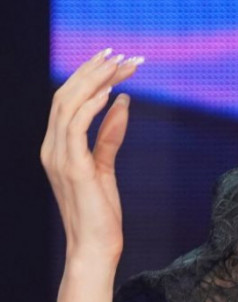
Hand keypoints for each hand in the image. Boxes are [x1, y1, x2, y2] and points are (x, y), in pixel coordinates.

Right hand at [41, 49, 142, 260]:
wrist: (95, 247)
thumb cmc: (100, 211)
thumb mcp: (105, 165)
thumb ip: (109, 134)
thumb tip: (122, 102)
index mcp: (56, 146)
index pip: (68, 100)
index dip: (88, 75)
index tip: (113, 58)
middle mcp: (51, 148)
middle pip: (66, 95)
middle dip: (94, 71)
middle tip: (121, 54)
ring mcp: (58, 157)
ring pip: (69, 105)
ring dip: (96, 81)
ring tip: (119, 65)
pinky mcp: (73, 168)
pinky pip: (77, 128)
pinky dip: (91, 106)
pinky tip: (110, 92)